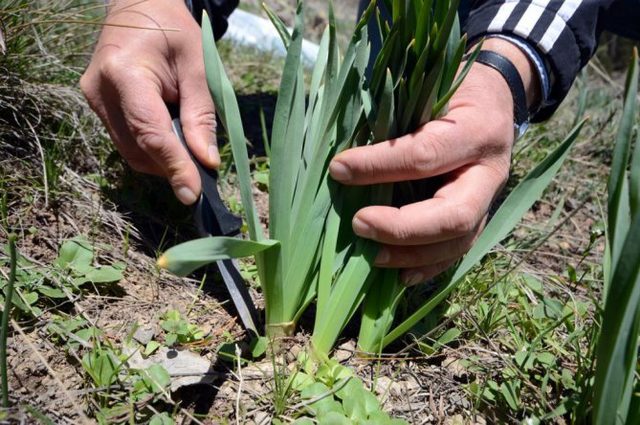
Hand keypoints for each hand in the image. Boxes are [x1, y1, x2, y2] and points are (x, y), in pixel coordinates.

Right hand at [80, 0, 218, 204]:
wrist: (139, 7)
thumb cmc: (174, 30)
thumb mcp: (199, 66)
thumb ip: (201, 115)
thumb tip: (206, 161)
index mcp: (124, 73)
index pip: (150, 133)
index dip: (174, 167)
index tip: (192, 194)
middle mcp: (100, 91)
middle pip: (138, 149)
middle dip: (171, 167)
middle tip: (204, 173)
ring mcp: (94, 101)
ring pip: (131, 151)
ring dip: (163, 161)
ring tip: (190, 151)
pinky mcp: (98, 107)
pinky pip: (127, 140)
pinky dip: (153, 149)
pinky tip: (173, 139)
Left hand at [329, 39, 539, 285]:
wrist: (495, 96)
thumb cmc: (454, 85)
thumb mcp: (429, 84)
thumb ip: (396, 114)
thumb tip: (345, 152)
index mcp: (478, 128)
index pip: (425, 155)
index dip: (379, 166)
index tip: (338, 169)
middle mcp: (491, 170)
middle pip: (454, 216)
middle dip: (402, 228)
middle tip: (358, 224)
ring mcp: (490, 198)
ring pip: (458, 241)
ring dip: (412, 255)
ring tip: (372, 257)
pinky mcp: (481, 215)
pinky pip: (458, 249)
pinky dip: (428, 266)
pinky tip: (399, 274)